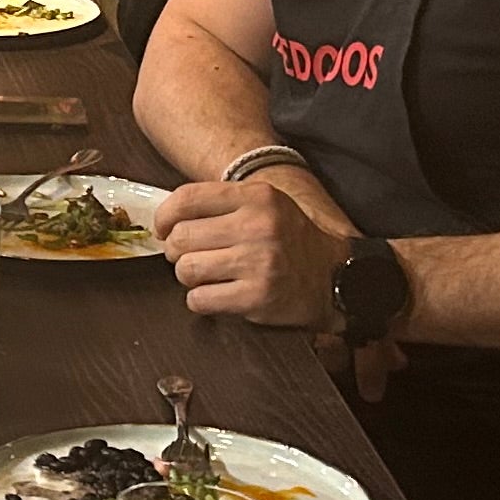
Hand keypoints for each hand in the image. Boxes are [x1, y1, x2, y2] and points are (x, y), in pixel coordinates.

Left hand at [151, 176, 350, 328]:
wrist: (335, 277)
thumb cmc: (290, 241)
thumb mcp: (265, 206)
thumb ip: (222, 204)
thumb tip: (167, 218)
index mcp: (257, 198)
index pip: (187, 198)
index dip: (165, 217)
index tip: (164, 230)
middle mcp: (258, 226)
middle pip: (181, 238)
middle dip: (178, 252)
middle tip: (192, 257)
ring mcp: (259, 262)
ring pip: (186, 270)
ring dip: (190, 277)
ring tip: (210, 276)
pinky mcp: (258, 297)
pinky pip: (200, 300)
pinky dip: (201, 301)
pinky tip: (219, 295)